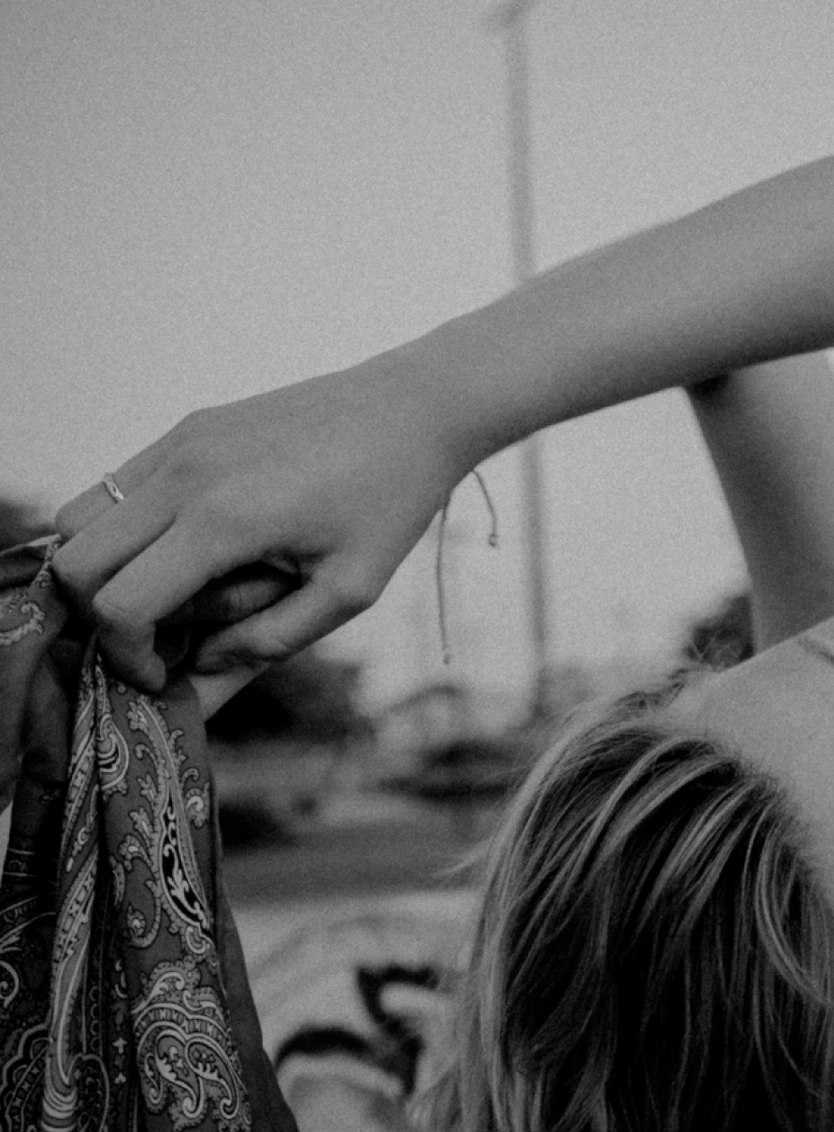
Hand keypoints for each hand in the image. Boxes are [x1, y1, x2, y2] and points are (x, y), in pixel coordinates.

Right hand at [52, 356, 471, 690]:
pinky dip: (126, 529)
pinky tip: (192, 547)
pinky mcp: (187, 428)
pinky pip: (115, 486)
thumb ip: (269, 643)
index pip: (121, 604)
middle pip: (76, 562)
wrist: (414, 409)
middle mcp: (185, 475)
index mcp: (225, 520)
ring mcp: (180, 443)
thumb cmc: (391, 501)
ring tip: (177, 590)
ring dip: (108, 568)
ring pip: (78, 519)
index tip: (165, 674)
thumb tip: (198, 677)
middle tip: (164, 635)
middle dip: (104, 614)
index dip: (129, 656)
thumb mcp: (348, 592)